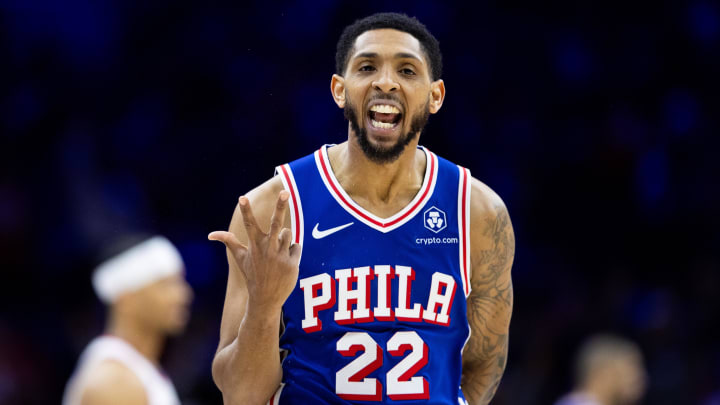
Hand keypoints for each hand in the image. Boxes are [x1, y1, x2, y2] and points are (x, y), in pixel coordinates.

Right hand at [209, 191, 300, 311]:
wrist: (265, 298)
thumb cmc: (253, 274)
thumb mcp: (240, 258)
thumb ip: (229, 242)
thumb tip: (210, 234)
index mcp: (255, 245)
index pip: (249, 224)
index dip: (245, 210)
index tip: (242, 197)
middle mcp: (268, 249)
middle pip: (276, 222)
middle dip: (280, 206)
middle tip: (285, 191)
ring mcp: (280, 256)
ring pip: (288, 233)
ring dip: (285, 240)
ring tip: (277, 254)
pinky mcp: (292, 263)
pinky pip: (297, 246)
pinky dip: (292, 251)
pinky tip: (285, 262)